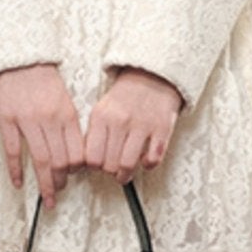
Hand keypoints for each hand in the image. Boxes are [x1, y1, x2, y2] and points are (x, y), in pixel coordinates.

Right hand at [0, 63, 84, 209]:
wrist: (19, 60)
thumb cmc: (43, 80)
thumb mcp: (65, 100)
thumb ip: (70, 125)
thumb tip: (75, 154)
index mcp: (66, 114)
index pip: (77, 152)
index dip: (77, 170)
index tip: (74, 176)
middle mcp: (49, 119)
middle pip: (60, 161)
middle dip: (61, 181)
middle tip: (59, 191)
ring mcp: (27, 121)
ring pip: (40, 160)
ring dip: (45, 183)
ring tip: (47, 196)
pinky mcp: (7, 120)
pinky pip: (12, 151)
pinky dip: (16, 170)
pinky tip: (19, 183)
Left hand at [84, 68, 181, 182]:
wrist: (153, 76)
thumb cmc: (126, 97)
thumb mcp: (102, 109)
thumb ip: (94, 134)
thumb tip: (89, 161)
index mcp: (101, 116)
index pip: (91, 157)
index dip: (93, 166)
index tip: (97, 166)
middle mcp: (120, 121)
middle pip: (108, 165)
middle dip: (109, 171)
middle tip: (112, 169)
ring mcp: (142, 126)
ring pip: (127, 165)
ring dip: (125, 175)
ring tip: (124, 174)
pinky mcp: (162, 129)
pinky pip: (153, 159)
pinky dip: (148, 165)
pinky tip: (144, 160)